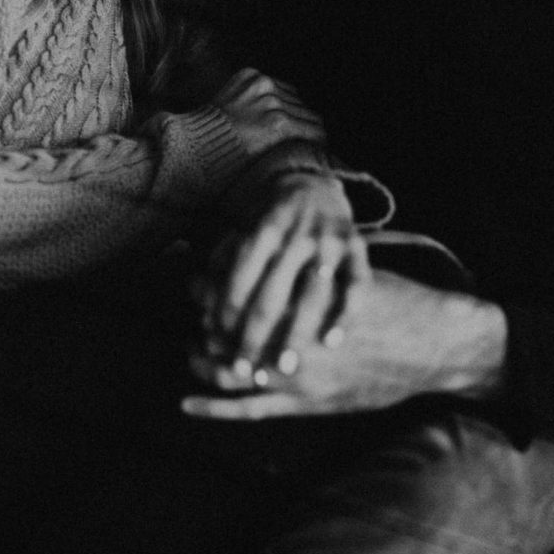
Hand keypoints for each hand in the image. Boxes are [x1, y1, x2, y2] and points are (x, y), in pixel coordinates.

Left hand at [185, 268, 508, 420]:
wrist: (436, 344)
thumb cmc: (394, 301)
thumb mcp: (346, 272)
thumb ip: (307, 269)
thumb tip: (274, 248)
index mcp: (299, 299)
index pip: (233, 293)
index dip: (209, 287)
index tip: (198, 280)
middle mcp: (292, 337)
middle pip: (225, 329)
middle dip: (203, 320)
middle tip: (194, 311)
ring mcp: (298, 375)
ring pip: (230, 370)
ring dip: (204, 360)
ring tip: (192, 349)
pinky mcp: (308, 402)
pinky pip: (251, 410)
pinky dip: (215, 408)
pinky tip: (186, 404)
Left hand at [195, 171, 365, 371]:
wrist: (318, 186)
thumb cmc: (271, 220)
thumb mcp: (245, 230)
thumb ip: (222, 260)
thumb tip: (195, 294)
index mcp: (264, 228)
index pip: (240, 276)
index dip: (227, 311)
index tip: (216, 342)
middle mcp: (297, 235)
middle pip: (273, 294)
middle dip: (256, 335)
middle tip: (244, 368)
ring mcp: (331, 241)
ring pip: (313, 295)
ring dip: (297, 334)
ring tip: (285, 367)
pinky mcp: (358, 249)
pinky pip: (357, 285)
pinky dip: (345, 314)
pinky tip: (330, 342)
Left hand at [211, 69, 325, 159]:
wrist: (196, 141)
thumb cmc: (230, 160)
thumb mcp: (267, 160)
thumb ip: (295, 148)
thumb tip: (321, 148)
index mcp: (280, 125)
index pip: (316, 129)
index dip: (320, 140)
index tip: (319, 146)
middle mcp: (273, 101)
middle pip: (307, 112)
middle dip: (308, 126)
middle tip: (305, 137)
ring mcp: (261, 84)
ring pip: (294, 95)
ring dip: (292, 109)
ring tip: (283, 123)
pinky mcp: (250, 74)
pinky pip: (276, 83)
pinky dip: (275, 94)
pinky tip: (267, 108)